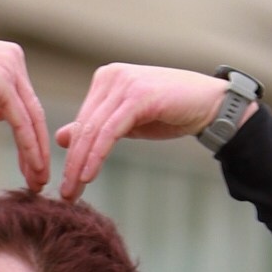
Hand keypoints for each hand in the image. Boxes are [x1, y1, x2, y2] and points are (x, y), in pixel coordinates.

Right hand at [0, 35, 49, 190]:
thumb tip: (6, 117)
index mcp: (8, 58)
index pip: (26, 103)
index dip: (31, 135)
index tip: (31, 164)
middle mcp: (14, 59)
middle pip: (34, 111)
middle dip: (39, 148)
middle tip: (40, 178)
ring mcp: (11, 69)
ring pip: (32, 118)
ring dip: (37, 153)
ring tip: (38, 180)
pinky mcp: (3, 83)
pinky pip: (21, 121)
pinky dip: (29, 147)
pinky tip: (32, 167)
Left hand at [55, 64, 243, 200]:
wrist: (208, 103)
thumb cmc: (170, 113)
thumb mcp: (127, 123)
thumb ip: (96, 128)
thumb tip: (62, 137)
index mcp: (105, 80)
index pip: (81, 122)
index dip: (71, 154)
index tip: (64, 185)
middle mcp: (110, 76)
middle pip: (83, 127)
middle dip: (72, 164)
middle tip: (65, 195)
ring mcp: (123, 83)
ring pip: (93, 130)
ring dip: (80, 164)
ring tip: (73, 191)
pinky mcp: (137, 96)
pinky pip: (109, 131)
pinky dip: (97, 155)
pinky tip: (88, 176)